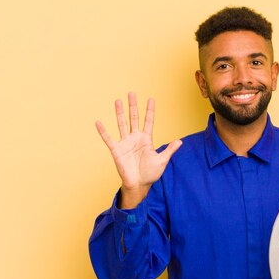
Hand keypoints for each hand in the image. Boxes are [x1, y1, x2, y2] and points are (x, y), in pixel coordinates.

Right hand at [95, 92, 181, 208]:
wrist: (138, 185)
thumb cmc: (150, 174)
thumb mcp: (162, 161)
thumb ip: (169, 150)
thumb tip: (180, 141)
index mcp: (146, 139)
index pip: (148, 121)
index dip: (149, 111)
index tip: (151, 99)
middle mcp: (135, 138)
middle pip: (134, 118)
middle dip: (133, 106)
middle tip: (131, 93)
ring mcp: (125, 143)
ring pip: (122, 124)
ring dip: (119, 113)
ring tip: (118, 101)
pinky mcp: (116, 150)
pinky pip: (108, 139)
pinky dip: (103, 131)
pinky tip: (98, 122)